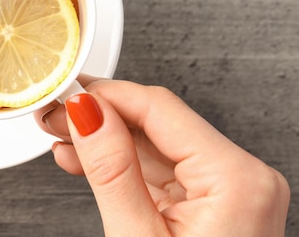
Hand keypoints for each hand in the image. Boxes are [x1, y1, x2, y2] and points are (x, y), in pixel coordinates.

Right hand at [36, 78, 289, 236]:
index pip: (159, 109)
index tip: (67, 92)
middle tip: (55, 115)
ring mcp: (231, 192)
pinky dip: (123, 166)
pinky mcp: (214, 205)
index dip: (106, 95)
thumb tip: (88, 114)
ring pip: (156, 146)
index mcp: (236, 180)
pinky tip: (88, 160)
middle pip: (157, 124)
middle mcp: (242, 179)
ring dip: (106, 141)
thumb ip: (111, 170)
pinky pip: (162, 172)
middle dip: (100, 117)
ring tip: (62, 138)